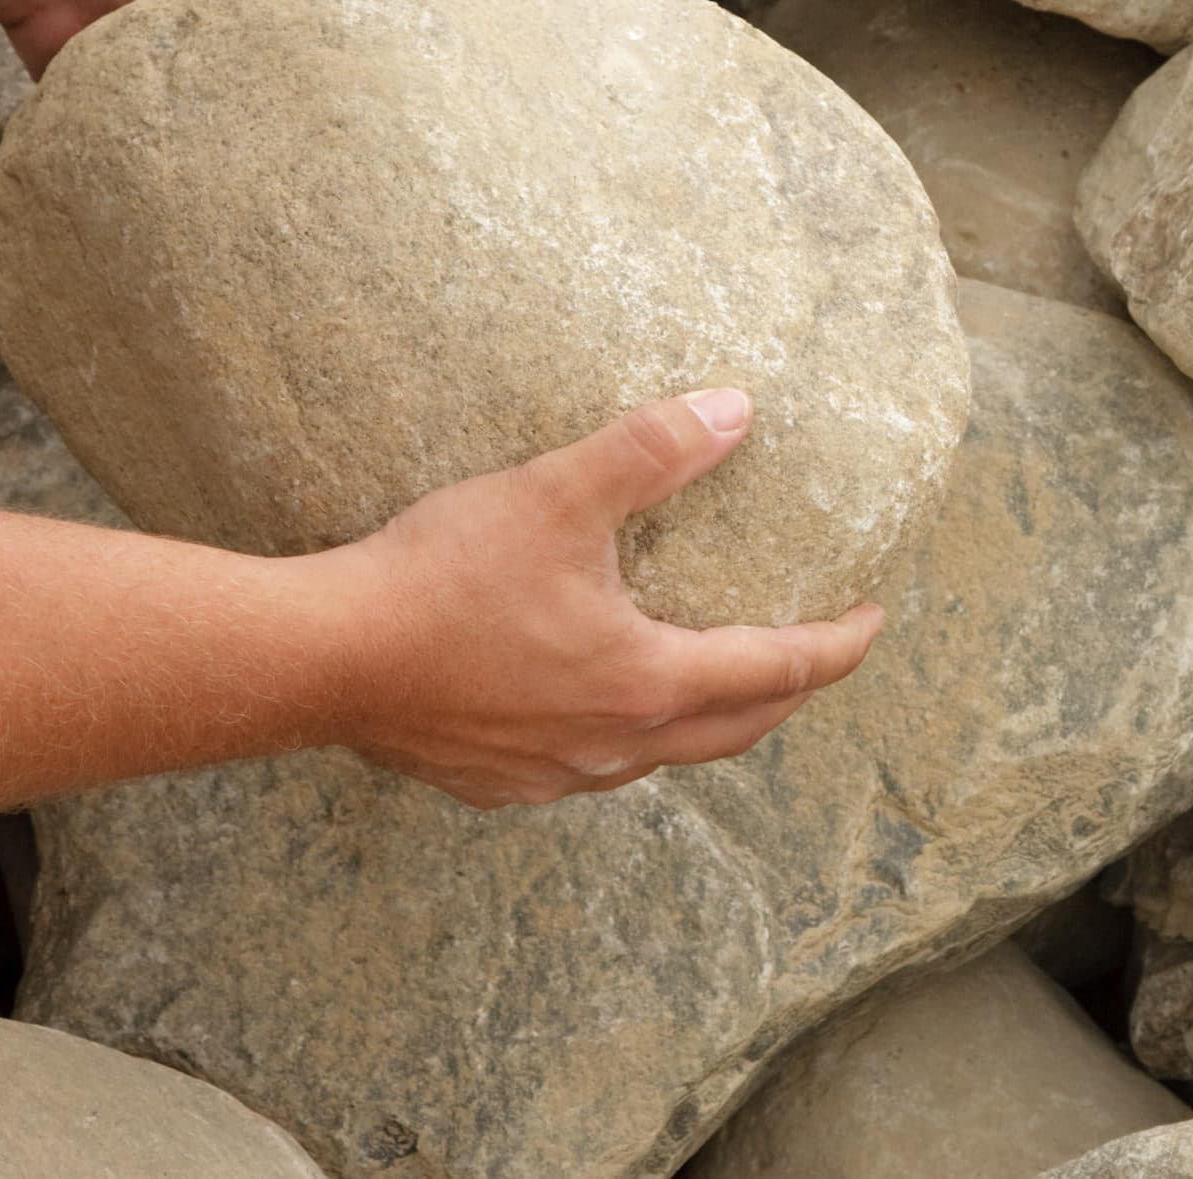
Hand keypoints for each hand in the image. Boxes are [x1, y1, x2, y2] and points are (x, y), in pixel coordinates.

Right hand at [314, 389, 885, 807]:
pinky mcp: (496, 783)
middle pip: (736, 729)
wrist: (321, 658)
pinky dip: (627, 733)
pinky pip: (591, 766)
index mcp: (646, 684)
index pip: (777, 671)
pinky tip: (603, 700)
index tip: (872, 617)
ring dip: (707, 717)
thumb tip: (737, 409)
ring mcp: (553, 776)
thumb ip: (652, 450)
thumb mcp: (556, 494)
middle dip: (787, 690)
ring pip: (664, 754)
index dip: (835, 645)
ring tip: (720, 671)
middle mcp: (612, 747)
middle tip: (816, 650)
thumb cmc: (442, 577)